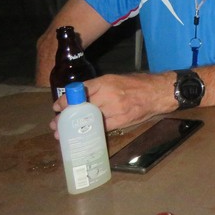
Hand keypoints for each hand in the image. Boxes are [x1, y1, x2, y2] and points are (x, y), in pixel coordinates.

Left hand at [51, 73, 174, 132]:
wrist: (158, 93)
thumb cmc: (137, 84)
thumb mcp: (115, 79)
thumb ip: (98, 87)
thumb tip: (80, 97)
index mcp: (106, 82)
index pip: (80, 91)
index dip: (66, 101)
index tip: (56, 107)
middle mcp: (108, 96)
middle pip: (81, 108)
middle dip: (67, 118)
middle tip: (56, 125)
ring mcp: (114, 110)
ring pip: (89, 120)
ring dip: (76, 128)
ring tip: (66, 133)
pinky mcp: (120, 121)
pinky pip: (101, 128)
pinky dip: (91, 132)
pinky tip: (84, 136)